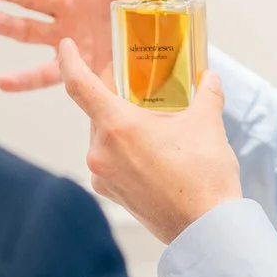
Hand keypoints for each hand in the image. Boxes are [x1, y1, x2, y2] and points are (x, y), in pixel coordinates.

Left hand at [56, 39, 241, 244]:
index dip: (69, 61)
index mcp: (117, 127)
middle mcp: (101, 151)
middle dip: (117, 96)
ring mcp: (104, 176)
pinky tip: (154, 151)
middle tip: (140, 85)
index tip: (66, 47)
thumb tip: (209, 78)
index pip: (79, 85)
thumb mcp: (207, 124)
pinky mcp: (112, 194)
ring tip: (156, 122)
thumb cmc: (204, 176)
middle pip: (97, 111)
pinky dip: (126, 150)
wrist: (208, 230)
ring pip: (105, 136)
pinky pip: (111, 161)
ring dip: (124, 125)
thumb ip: (206, 93)